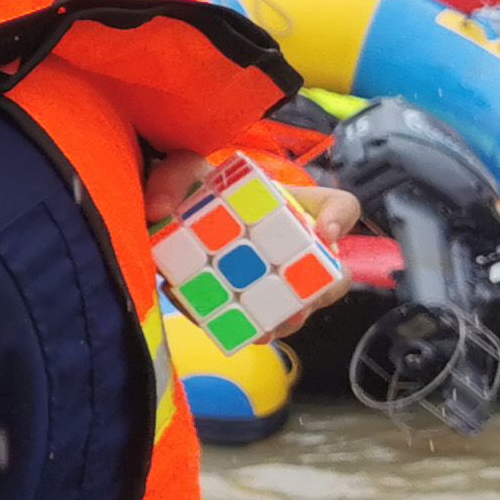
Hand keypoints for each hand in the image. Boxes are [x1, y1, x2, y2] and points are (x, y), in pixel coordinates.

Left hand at [144, 154, 359, 343]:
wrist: (167, 218)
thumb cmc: (190, 190)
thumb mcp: (182, 169)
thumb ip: (172, 177)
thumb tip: (158, 209)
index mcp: (288, 207)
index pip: (340, 205)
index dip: (341, 217)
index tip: (324, 232)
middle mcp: (291, 246)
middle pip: (332, 273)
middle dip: (322, 289)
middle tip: (302, 298)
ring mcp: (273, 279)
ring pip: (300, 307)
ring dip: (288, 319)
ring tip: (268, 328)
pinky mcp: (245, 304)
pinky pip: (255, 324)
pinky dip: (242, 329)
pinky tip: (227, 330)